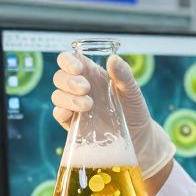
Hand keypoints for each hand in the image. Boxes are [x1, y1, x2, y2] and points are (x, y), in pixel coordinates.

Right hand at [50, 53, 175, 178]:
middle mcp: (79, 88)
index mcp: (91, 74)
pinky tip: (70, 113)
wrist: (138, 137)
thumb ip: (124, 75)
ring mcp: (75, 106)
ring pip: (57, 95)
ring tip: (88, 105)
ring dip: (68, 98)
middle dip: (69, 81)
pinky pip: (59, 114)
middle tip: (86, 88)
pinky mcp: (73, 123)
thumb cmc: (134, 109)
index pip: (68, 60)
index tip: (78, 69)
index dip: (68, 61)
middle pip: (59, 77)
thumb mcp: (133, 91)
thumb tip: (113, 59)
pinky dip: (61, 112)